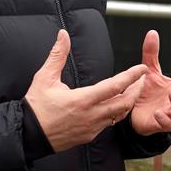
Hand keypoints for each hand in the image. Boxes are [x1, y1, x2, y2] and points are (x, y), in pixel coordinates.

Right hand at [25, 31, 146, 152]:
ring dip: (128, 103)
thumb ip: (57, 55)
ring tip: (133, 91)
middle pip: (124, 104)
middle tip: (142, 79)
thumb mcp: (45, 78)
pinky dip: (116, 113)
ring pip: (119, 115)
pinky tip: (116, 106)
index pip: (115, 87)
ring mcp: (92, 128)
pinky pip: (109, 124)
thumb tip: (63, 35)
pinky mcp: (89, 136)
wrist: (28, 135)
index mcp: (83, 100)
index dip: (131, 76)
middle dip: (137, 91)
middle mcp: (91, 115)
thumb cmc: (36, 106)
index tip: (142, 69)